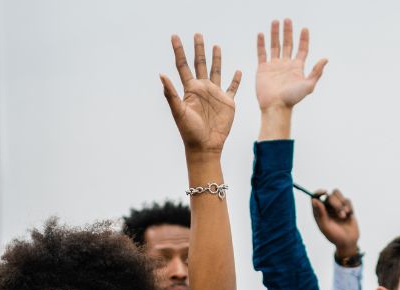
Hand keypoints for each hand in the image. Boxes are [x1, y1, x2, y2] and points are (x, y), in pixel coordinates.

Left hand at [161, 34, 241, 155]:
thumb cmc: (189, 132)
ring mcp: (215, 95)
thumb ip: (171, 94)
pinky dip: (236, 79)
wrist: (205, 146)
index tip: (175, 36)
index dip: (179, 51)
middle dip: (198, 49)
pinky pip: (232, 87)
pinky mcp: (227, 102)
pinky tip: (237, 71)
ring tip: (215, 46)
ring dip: (216, 59)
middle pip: (200, 64)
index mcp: (190, 89)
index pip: (182, 65)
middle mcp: (202, 89)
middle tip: (197, 34)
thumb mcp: (179, 112)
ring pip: (216, 71)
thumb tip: (161, 75)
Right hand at [256, 19, 326, 111]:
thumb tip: (325, 59)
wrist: (275, 106)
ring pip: (275, 46)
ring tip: (275, 22)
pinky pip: (262, 53)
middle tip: (287, 20)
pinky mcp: (262, 69)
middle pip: (288, 44)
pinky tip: (261, 35)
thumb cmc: (292, 98)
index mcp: (297, 67)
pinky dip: (261, 44)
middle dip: (288, 32)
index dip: (303, 39)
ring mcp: (274, 66)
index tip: (304, 29)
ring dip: (275, 34)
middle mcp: (285, 64)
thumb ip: (316, 72)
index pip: (302, 49)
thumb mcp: (308, 85)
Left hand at [310, 188, 359, 257]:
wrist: (348, 242)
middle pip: (329, 196)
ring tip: (344, 216)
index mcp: (318, 212)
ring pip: (338, 195)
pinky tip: (349, 216)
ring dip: (342, 205)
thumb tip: (314, 200)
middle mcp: (326, 208)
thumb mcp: (325, 226)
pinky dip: (349, 207)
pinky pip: (348, 200)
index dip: (318, 192)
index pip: (315, 197)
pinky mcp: (346, 207)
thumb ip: (320, 213)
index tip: (324, 192)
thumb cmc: (334, 236)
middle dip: (336, 204)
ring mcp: (336, 207)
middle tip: (341, 215)